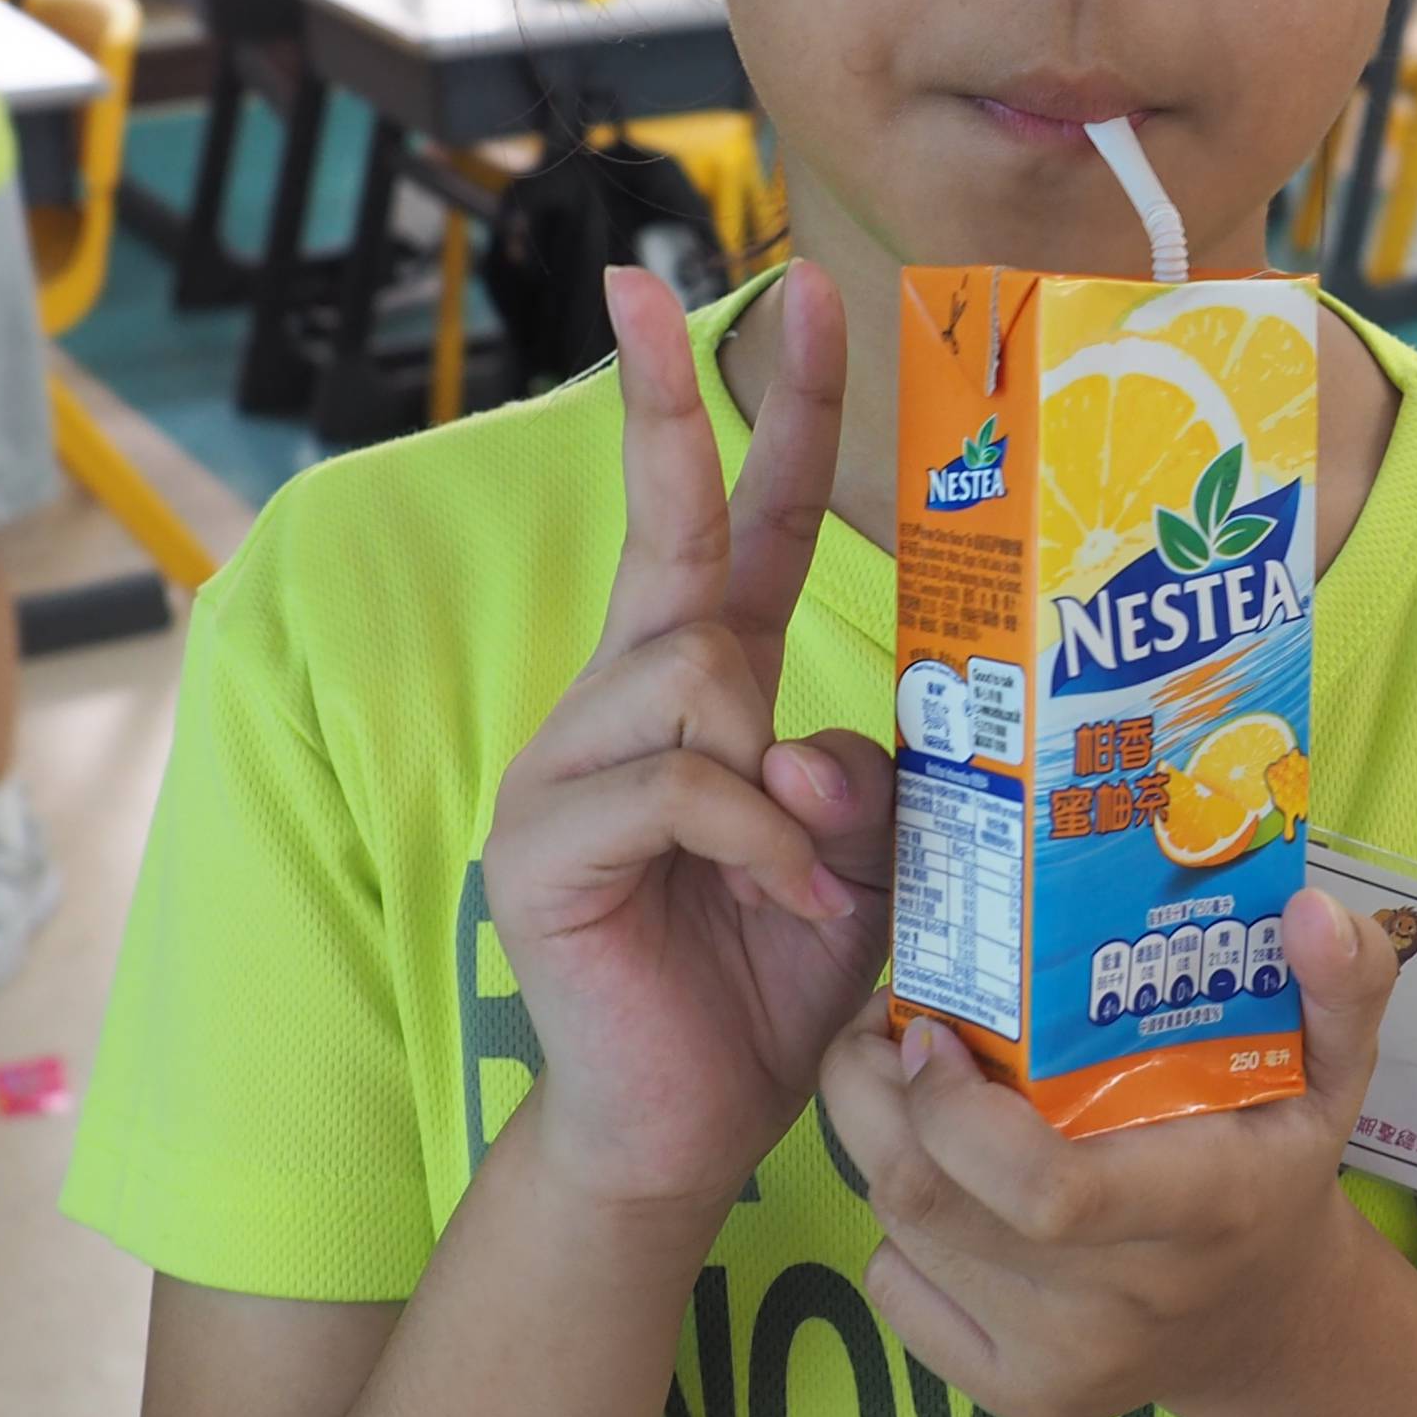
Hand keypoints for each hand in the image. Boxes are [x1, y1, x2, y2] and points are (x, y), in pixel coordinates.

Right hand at [481, 266, 895, 1219]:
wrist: (686, 1126)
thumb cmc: (781, 972)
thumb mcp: (872, 855)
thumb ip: (874, 773)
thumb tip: (822, 744)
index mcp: (708, 682)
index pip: (738, 519)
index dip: (762, 407)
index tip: (790, 290)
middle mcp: (626, 698)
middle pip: (666, 533)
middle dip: (670, 405)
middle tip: (654, 290)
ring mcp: (568, 764)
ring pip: (696, 671)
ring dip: (783, 762)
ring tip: (817, 863)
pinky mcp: (542, 842)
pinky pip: (679, 784)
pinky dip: (759, 842)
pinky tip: (786, 902)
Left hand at [823, 886, 1405, 1416]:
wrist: (1266, 1321)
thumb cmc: (1276, 1168)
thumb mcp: (1335, 1073)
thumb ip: (1340, 985)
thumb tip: (1313, 910)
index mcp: (1201, 1210)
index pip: (1047, 1191)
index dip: (954, 1110)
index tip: (934, 1029)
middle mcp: (1123, 1305)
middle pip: (931, 1200)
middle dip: (871, 1096)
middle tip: (890, 1026)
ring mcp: (1062, 1364)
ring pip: (902, 1234)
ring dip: (884, 1143)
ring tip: (915, 1085)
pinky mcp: (1016, 1399)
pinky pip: (896, 1289)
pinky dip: (899, 1224)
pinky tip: (951, 1182)